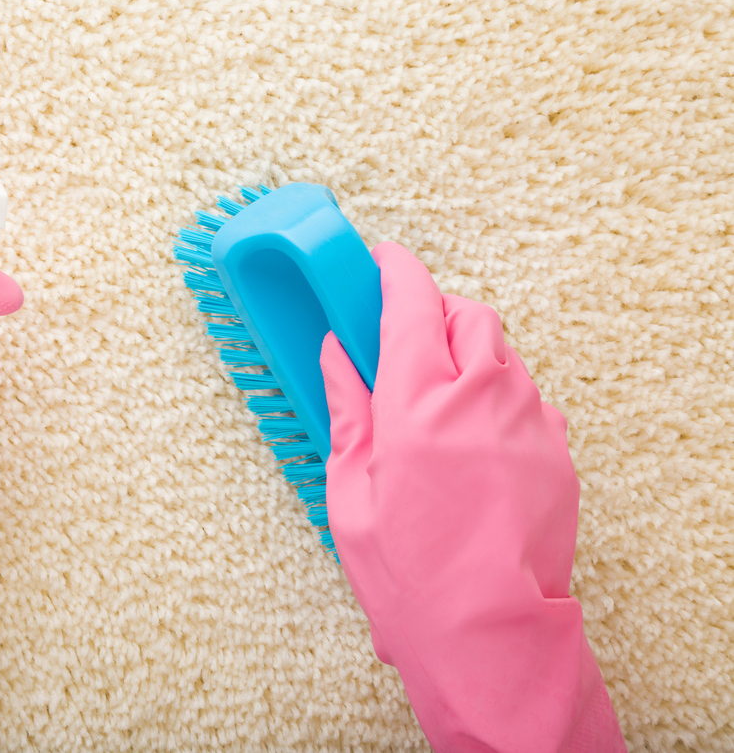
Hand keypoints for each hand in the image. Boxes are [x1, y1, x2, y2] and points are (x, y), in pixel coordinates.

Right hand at [320, 241, 623, 752]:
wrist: (488, 633)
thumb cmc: (409, 573)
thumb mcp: (351, 490)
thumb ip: (348, 408)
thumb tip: (336, 354)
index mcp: (420, 404)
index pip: (412, 304)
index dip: (395, 271)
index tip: (381, 259)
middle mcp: (483, 399)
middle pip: (467, 316)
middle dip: (433, 311)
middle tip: (399, 337)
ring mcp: (529, 423)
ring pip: (502, 352)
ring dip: (466, 352)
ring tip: (432, 397)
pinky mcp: (557, 452)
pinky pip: (527, 396)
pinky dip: (497, 394)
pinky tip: (469, 435)